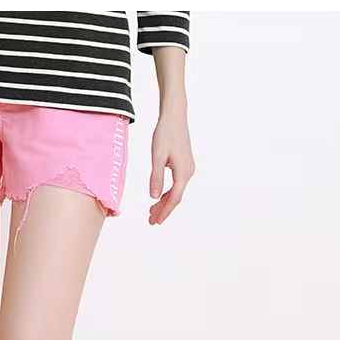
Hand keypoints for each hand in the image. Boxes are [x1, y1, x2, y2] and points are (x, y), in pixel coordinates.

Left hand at [149, 108, 194, 224]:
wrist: (174, 116)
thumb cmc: (165, 133)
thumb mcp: (157, 156)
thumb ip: (156, 177)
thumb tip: (154, 197)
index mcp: (183, 172)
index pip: (173, 198)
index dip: (164, 212)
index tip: (155, 222)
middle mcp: (188, 172)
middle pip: (175, 197)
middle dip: (163, 210)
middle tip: (151, 222)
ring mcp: (187, 169)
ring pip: (176, 191)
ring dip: (164, 202)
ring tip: (152, 212)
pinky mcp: (184, 164)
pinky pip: (176, 184)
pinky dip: (167, 193)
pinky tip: (158, 197)